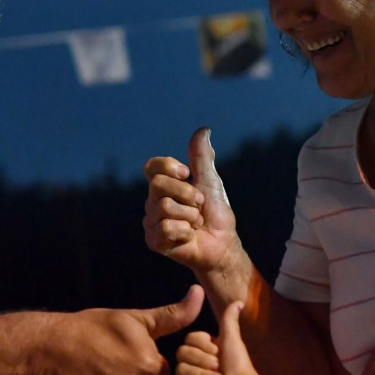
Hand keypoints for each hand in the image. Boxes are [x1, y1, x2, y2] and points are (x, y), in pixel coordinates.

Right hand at [40, 285, 203, 374]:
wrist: (47, 348)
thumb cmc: (92, 328)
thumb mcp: (134, 318)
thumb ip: (172, 314)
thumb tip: (200, 293)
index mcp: (149, 367)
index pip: (159, 374)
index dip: (143, 362)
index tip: (123, 352)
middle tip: (107, 362)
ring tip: (95, 374)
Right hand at [144, 128, 239, 275]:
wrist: (222, 244)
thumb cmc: (216, 214)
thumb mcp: (210, 181)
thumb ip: (201, 158)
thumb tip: (204, 130)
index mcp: (164, 186)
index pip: (152, 167)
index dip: (169, 166)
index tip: (186, 174)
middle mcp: (153, 202)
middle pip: (158, 184)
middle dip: (187, 193)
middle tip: (199, 205)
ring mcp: (151, 222)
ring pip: (165, 207)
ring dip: (190, 216)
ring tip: (195, 224)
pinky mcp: (154, 241)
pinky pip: (166, 228)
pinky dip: (185, 232)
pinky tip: (188, 237)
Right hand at [173, 300, 266, 374]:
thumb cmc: (238, 365)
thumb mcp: (232, 338)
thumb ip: (230, 319)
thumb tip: (239, 302)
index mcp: (201, 349)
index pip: (188, 338)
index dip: (203, 345)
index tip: (218, 352)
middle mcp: (192, 363)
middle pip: (182, 352)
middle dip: (204, 361)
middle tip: (219, 368)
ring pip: (181, 369)